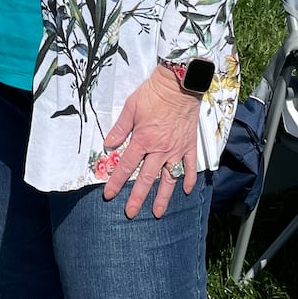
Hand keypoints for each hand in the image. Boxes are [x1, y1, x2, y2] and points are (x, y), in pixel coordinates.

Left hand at [100, 67, 200, 218]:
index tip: (109, 195)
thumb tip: (108, 145)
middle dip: (137, 198)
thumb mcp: (131, 108)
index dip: (116, 181)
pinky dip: (188, 179)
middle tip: (131, 213)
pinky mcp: (189, 146)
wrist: (178, 85)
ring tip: (158, 212)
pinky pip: (189, 167)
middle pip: (146, 178)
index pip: (126, 166)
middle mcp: (160, 149)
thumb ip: (119, 129)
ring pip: (169, 178)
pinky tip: (185, 190)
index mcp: (143, 140)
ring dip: (163, 197)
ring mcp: (176, 149)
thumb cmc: (153, 94)